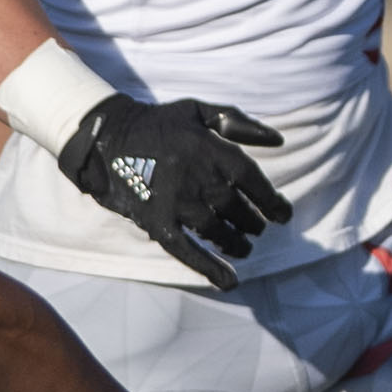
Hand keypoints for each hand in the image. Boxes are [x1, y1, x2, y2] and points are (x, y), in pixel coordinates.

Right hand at [59, 93, 291, 289]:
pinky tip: (229, 281)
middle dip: (253, 224)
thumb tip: (278, 141)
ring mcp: (179, 203)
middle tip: (256, 229)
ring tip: (243, 248)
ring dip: (235, 244)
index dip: (273, 202)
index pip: (255, 183)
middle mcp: (202, 180)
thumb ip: (238, 122)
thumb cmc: (159, 122)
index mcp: (215, 152)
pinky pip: (188, 250)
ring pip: (219, 231)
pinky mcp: (158, 221)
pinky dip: (210, 268)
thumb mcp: (200, 110)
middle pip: (239, 210)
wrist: (109, 135)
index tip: (283, 214)